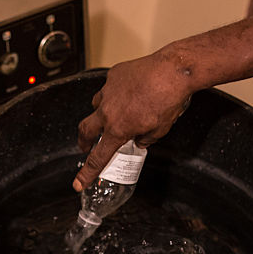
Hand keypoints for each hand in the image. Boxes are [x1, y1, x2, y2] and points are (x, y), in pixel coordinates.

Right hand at [73, 49, 195, 190]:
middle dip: (83, 141)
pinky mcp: (113, 76)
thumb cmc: (169, 99)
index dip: (87, 173)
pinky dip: (115, 94)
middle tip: (86, 146)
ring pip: (96, 106)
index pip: (98, 157)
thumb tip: (139, 141)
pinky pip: (109, 88)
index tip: (79, 183)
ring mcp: (108, 91)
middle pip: (85, 130)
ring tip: (114, 114)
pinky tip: (129, 92)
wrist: (174, 70)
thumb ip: (146, 139)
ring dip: (101, 114)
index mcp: (118, 129)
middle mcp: (108, 111)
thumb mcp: (160, 129)